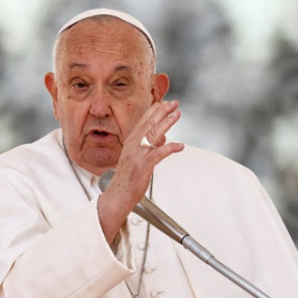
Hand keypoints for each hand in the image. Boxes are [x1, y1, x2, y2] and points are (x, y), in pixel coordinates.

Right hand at [96, 100, 184, 242]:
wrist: (118, 195)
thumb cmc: (127, 179)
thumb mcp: (137, 158)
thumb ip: (149, 146)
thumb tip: (163, 138)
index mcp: (131, 142)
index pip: (143, 121)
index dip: (155, 110)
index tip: (165, 103)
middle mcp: (133, 145)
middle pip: (149, 123)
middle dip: (162, 111)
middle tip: (174, 104)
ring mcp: (137, 154)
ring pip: (153, 134)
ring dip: (166, 123)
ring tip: (177, 115)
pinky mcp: (143, 165)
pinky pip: (159, 153)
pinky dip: (170, 148)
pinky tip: (180, 145)